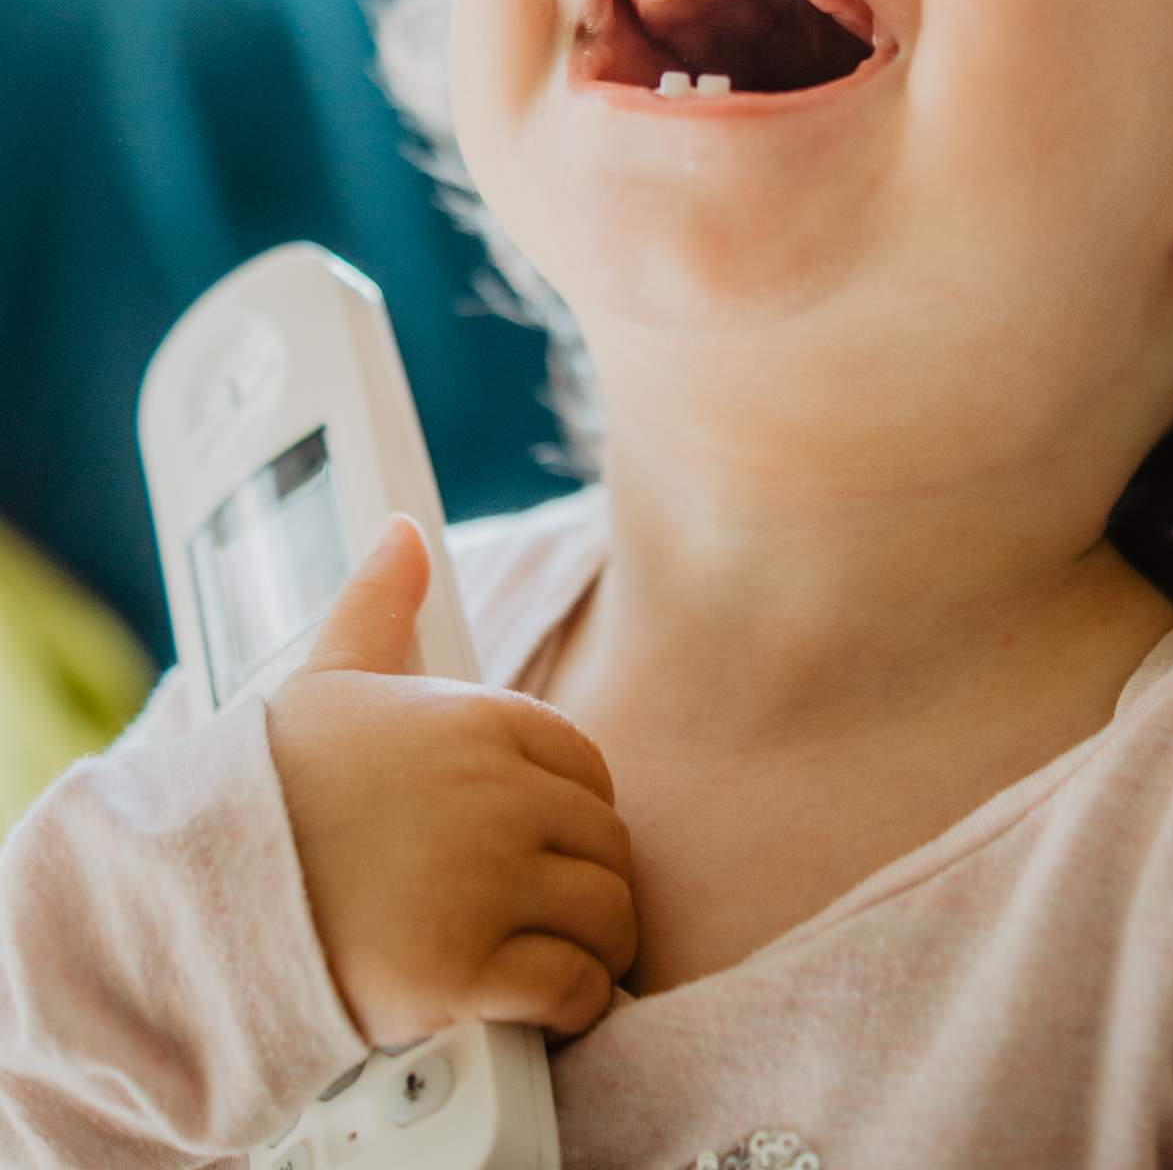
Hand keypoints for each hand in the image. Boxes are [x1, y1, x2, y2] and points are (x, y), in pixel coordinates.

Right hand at [265, 515, 634, 1045]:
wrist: (203, 891)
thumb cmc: (269, 785)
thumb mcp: (328, 675)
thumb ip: (379, 601)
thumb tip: (401, 534)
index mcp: (477, 721)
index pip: (585, 762)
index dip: (574, 806)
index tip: (551, 837)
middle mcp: (497, 796)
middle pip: (604, 840)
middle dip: (588, 877)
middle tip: (556, 906)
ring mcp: (489, 884)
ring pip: (605, 911)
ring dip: (597, 943)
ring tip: (565, 954)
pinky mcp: (472, 971)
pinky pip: (574, 987)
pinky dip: (575, 1002)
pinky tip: (549, 1003)